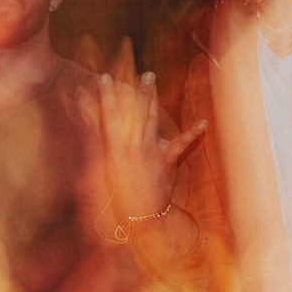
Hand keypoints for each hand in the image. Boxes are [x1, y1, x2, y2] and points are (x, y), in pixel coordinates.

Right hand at [91, 70, 204, 221]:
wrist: (139, 220)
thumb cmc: (118, 202)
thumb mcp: (101, 179)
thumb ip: (94, 158)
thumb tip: (88, 141)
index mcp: (113, 151)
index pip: (107, 118)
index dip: (105, 97)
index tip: (103, 78)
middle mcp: (131, 147)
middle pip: (132, 112)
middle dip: (134, 89)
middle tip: (140, 71)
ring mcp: (149, 152)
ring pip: (151, 119)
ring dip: (151, 97)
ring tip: (150, 78)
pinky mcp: (166, 162)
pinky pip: (181, 145)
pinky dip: (192, 134)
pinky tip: (204, 123)